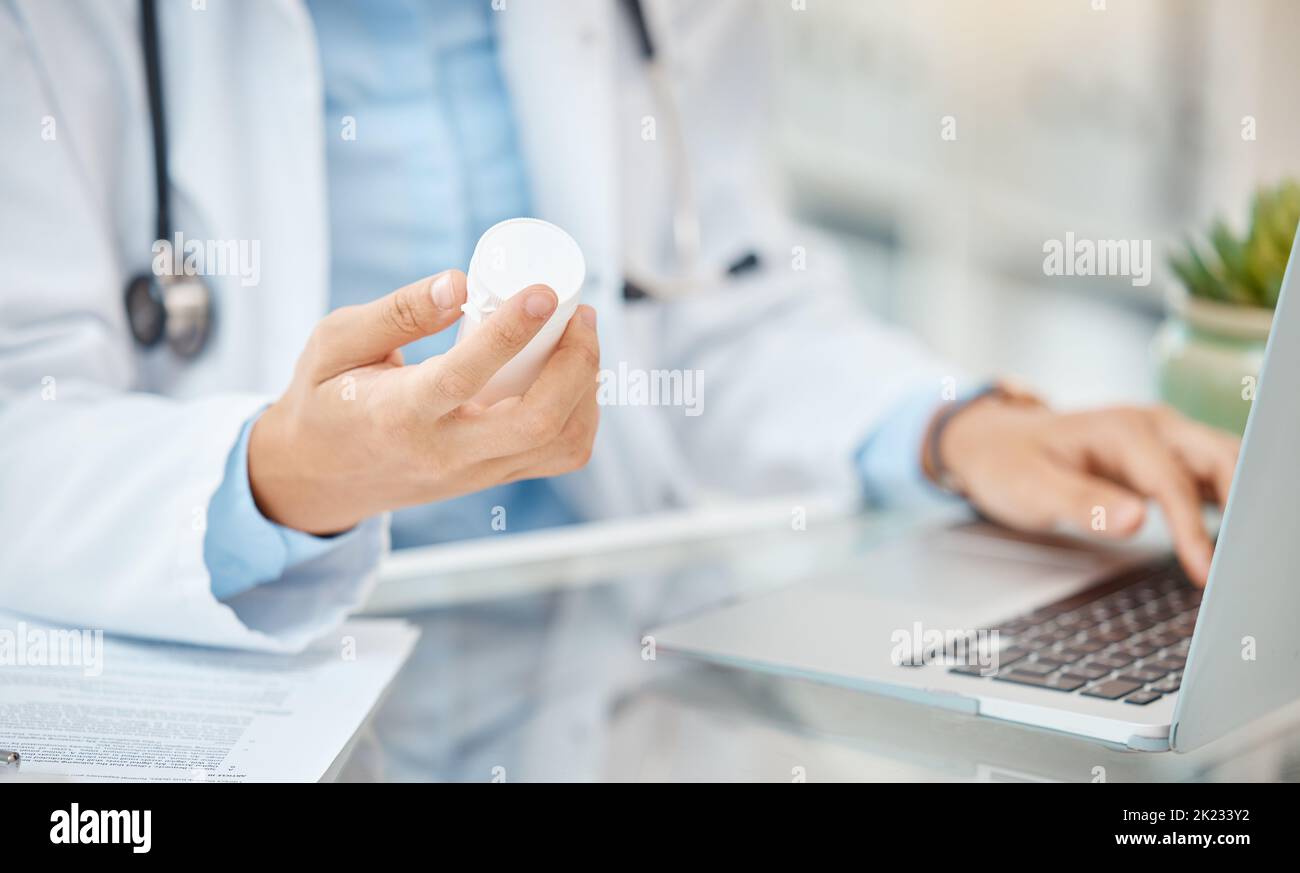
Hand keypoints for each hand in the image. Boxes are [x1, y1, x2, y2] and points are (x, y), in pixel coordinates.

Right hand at [248, 270, 599, 534]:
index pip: (462, 377)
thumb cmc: (325, 397)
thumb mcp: (335, 342)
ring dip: (585, 389)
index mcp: (396, 415)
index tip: (543, 292)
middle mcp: (444, 454)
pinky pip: (558, 455)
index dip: (510, 333)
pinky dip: (581, 415)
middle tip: (581, 313)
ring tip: (580, 338)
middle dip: (576, 364)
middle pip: (535, 423)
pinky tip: (575, 376)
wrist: (318, 478)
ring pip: (558, 444)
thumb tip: (462, 282)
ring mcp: (474, 474)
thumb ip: (397, 312)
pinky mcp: (493, 479)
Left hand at [931, 398, 1239, 584]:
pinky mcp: (1165, 458)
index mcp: (1122, 430)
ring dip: (1244, 501)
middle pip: (1220, 459)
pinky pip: (1210, 476)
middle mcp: (1152, 427)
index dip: (1194, 529)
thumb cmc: (1009, 463)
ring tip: (1252, 554)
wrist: (993, 443)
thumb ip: (1083, 503)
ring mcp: (1163, 440)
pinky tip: (1237, 537)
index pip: (1174, 482)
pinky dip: (1230, 502)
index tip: (1206, 571)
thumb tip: (1135, 520)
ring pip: (1224, 463)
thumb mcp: (1031, 487)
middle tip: (1249, 561)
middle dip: (1244, 504)